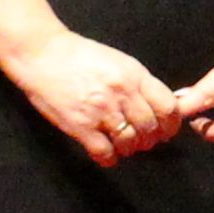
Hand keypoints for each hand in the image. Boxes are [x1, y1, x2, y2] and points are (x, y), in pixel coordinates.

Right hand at [7, 30, 191, 166]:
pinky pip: (104, 152)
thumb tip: (161, 107)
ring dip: (130, 148)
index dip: (171, 123)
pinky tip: (106, 153)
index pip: (168, 106)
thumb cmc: (81, 56)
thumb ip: (140, 84)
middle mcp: (121, 93)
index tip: (166, 130)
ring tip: (122, 144)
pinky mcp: (80, 125)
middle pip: (150, 128)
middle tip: (142, 139)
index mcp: (134, 75)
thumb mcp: (119, 62)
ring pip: (130, 142)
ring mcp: (101, 110)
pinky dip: (109, 158)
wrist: (42, 54)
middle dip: (149, 139)